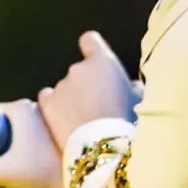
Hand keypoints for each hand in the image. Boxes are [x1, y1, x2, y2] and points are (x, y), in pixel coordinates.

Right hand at [0, 99, 61, 187]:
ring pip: (15, 145)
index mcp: (17, 109)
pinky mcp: (58, 141)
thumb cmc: (41, 170)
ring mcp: (47, 125)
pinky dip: (22, 167)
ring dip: (6, 169)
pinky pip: (31, 151)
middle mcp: (33, 111)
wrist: (87, 179)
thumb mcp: (1, 173)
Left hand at [37, 31, 136, 151]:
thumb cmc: (129, 121)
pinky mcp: (47, 104)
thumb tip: (129, 87)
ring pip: (65, 88)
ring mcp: (60, 86)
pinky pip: (48, 99)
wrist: (103, 147)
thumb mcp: (139, 101)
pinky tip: (63, 121)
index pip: (90, 40)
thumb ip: (131, 87)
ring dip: (72, 99)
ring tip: (82, 121)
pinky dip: (54, 106)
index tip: (95, 63)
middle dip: (86, 85)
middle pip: (79, 71)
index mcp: (103, 62)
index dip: (92, 50)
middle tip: (97, 107)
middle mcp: (78, 69)